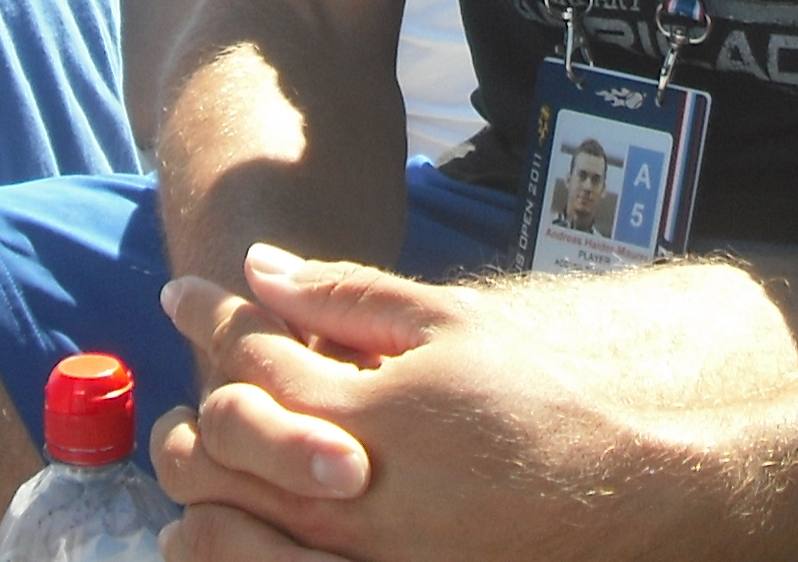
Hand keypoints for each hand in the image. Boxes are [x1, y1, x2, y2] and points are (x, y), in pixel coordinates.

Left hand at [153, 248, 720, 561]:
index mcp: (364, 415)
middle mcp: (348, 497)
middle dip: (187, 403)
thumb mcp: (447, 325)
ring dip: (196, 483)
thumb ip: (347, 297)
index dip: (207, 311)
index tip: (179, 290)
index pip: (250, 353)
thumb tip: (261, 265)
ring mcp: (356, 561)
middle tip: (188, 379)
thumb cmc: (537, 397)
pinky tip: (238, 518)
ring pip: (222, 529)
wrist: (618, 492)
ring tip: (202, 450)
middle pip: (217, 445)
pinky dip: (235, 544)